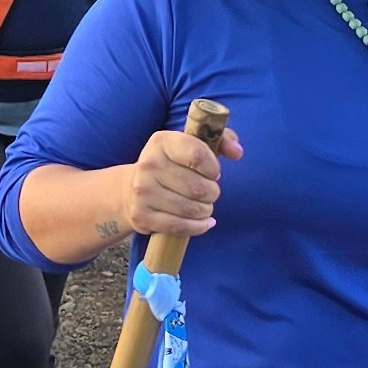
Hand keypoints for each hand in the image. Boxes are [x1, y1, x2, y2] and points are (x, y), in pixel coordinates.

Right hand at [125, 121, 242, 240]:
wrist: (131, 189)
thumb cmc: (172, 165)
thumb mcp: (194, 144)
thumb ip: (222, 141)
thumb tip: (237, 152)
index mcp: (161, 141)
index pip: (197, 154)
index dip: (213, 168)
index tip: (213, 173)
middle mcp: (148, 164)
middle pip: (198, 187)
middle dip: (212, 193)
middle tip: (209, 193)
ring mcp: (142, 191)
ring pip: (191, 209)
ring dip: (205, 210)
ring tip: (203, 206)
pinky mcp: (141, 215)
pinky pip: (180, 227)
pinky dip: (198, 227)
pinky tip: (203, 222)